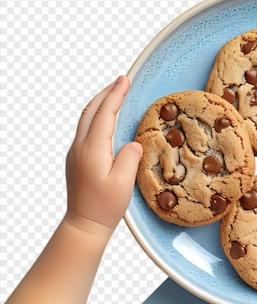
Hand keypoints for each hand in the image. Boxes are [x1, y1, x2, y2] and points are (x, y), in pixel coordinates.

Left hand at [64, 76, 142, 236]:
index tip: (124, 80)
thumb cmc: (105, 206)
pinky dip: (97, 116)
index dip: (115, 95)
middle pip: (91, 111)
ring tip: (115, 94)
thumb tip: (133, 143)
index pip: (105, 114)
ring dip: (100, 103)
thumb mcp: (123, 183)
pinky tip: (106, 119)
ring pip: (86, 119)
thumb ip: (129, 158)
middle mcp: (80, 147)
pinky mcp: (77, 159)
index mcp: (93, 149)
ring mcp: (76, 152)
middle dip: (107, 93)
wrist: (84, 224)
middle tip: (121, 81)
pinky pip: (86, 129)